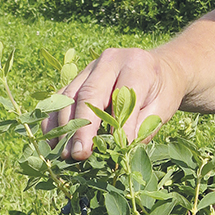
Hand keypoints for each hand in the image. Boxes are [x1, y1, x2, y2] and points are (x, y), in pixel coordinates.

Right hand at [42, 47, 184, 158]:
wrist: (160, 70)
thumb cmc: (162, 92)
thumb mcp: (162, 108)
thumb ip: (143, 126)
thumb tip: (120, 150)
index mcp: (135, 64)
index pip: (121, 96)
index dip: (117, 125)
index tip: (114, 150)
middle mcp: (109, 60)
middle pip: (88, 94)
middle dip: (82, 127)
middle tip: (78, 154)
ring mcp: (90, 67)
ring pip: (69, 96)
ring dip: (63, 127)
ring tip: (63, 154)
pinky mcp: (77, 78)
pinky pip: (60, 98)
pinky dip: (54, 120)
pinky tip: (52, 143)